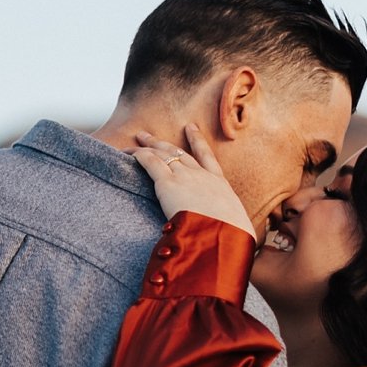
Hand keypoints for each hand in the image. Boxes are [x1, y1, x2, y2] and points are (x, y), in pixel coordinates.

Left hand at [132, 125, 255, 237]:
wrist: (223, 233)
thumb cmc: (232, 236)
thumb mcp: (236, 227)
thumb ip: (229, 226)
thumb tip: (233, 239)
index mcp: (219, 185)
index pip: (207, 157)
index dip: (197, 141)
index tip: (191, 128)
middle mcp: (201, 175)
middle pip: (179, 152)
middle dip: (164, 143)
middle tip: (151, 136)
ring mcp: (184, 177)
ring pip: (163, 154)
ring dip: (149, 145)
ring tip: (139, 138)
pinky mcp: (168, 183)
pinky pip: (151, 163)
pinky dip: (139, 155)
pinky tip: (130, 153)